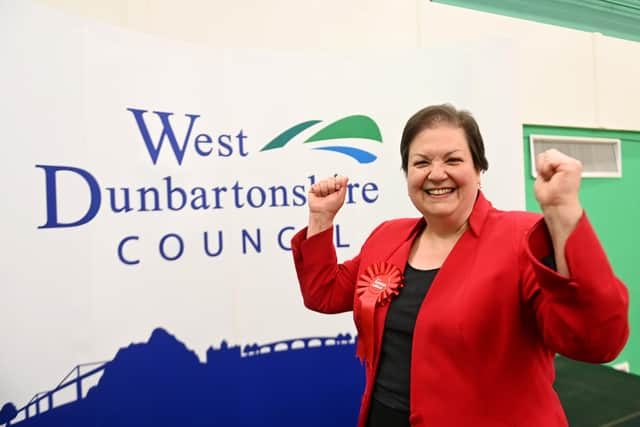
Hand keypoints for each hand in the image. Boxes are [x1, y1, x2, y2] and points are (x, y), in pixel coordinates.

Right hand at [307, 175, 348, 236]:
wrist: (322, 213)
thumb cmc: (332, 206)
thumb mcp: (341, 196)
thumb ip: (344, 186)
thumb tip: (346, 177)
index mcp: (336, 187)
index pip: (337, 179)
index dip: (337, 184)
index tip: (337, 190)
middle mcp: (328, 187)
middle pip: (330, 179)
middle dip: (331, 187)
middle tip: (330, 195)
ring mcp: (320, 188)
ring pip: (322, 182)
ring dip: (324, 191)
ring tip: (323, 197)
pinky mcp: (313, 190)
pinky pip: (315, 185)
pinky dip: (317, 191)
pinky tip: (318, 196)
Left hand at [534, 149, 582, 275]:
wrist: (557, 208)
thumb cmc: (551, 198)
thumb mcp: (543, 178)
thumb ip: (545, 166)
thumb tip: (542, 156)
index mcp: (565, 166)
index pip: (547, 155)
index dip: (543, 167)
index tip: (548, 180)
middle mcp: (571, 163)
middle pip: (548, 153)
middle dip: (544, 166)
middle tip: (550, 181)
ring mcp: (573, 163)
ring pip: (549, 154)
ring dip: (545, 168)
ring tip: (552, 180)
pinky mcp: (573, 165)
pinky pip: (551, 159)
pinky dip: (547, 169)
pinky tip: (554, 178)